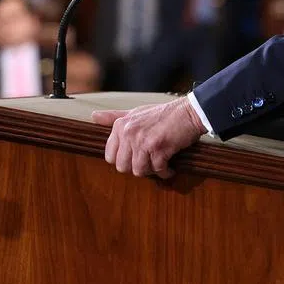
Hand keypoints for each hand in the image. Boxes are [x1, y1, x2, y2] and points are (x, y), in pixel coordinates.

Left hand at [92, 97, 206, 178]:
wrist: (189, 112)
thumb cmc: (163, 114)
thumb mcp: (135, 112)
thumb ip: (114, 117)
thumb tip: (94, 116)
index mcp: (121, 125)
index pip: (110, 156)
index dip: (124, 160)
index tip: (135, 158)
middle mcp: (129, 132)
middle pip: (123, 167)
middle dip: (137, 168)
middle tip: (149, 162)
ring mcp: (142, 140)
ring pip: (139, 171)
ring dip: (152, 171)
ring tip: (160, 163)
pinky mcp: (158, 148)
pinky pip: (157, 170)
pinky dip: (165, 172)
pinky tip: (170, 166)